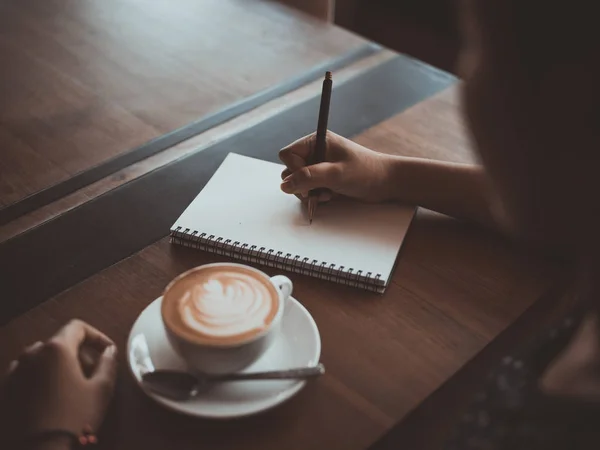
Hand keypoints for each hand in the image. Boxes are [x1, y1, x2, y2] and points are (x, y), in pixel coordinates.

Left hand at [0, 320, 117, 444]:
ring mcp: (15, 371)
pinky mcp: (5, 388)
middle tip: (93, 372)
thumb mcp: (101, 390)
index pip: (77, 327)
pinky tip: (49, 394)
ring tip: (71, 384)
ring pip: (41, 357)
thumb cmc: (73, 416)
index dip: (96, 335)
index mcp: (56, 348)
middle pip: (59, 342)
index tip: (107, 351)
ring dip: (58, 363)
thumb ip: (108, 364)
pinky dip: (40, 375)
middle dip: (79, 352)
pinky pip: (25, 372)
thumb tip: (109, 351)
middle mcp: (32, 353)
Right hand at [279, 131, 393, 202]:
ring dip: (308, 192)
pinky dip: (315, 197)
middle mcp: (315, 153)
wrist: (385, 183)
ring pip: (296, 183)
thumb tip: (285, 185)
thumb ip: (309, 177)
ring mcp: (318, 167)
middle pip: (289, 170)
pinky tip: (329, 197)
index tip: (308, 179)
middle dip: (301, 184)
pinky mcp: (323, 180)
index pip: (288, 155)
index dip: (293, 169)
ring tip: (326, 194)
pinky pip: (307, 190)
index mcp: (317, 141)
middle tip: (316, 190)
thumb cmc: (365, 172)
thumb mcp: (336, 174)